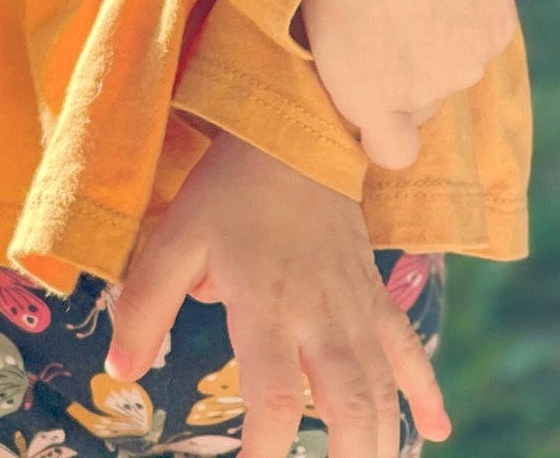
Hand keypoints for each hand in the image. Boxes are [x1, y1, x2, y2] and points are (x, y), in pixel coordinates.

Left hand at [104, 130, 449, 457]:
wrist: (295, 132)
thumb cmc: (229, 189)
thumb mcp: (174, 238)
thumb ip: (146, 305)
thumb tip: (120, 369)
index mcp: (267, 306)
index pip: (274, 399)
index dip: (265, 450)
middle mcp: (319, 316)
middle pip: (350, 406)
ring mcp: (356, 307)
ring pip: (383, 389)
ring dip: (382, 440)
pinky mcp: (375, 294)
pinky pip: (409, 348)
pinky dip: (427, 391)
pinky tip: (438, 429)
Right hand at [302, 0, 559, 168]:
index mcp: (496, 28)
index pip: (464, 41)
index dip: (432, 16)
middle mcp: (470, 67)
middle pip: (437, 72)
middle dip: (412, 47)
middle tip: (378, 2)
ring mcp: (424, 90)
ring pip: (409, 101)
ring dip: (389, 77)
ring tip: (360, 27)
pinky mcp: (376, 105)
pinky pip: (392, 150)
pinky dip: (384, 136)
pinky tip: (367, 103)